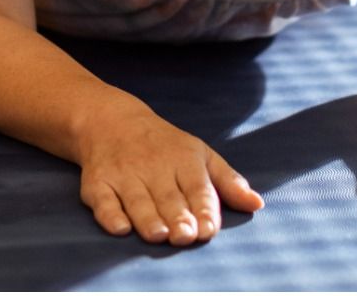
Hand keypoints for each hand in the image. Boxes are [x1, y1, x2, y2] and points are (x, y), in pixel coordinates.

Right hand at [76, 100, 263, 245]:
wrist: (112, 121)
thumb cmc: (164, 145)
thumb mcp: (200, 155)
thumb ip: (228, 182)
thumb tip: (258, 204)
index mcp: (184, 159)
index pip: (197, 186)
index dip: (203, 208)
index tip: (208, 228)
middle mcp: (154, 166)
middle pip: (168, 196)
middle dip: (177, 216)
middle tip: (185, 234)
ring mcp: (125, 174)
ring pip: (137, 200)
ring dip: (147, 217)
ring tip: (158, 234)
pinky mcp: (98, 182)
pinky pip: (103, 200)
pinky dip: (110, 214)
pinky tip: (120, 227)